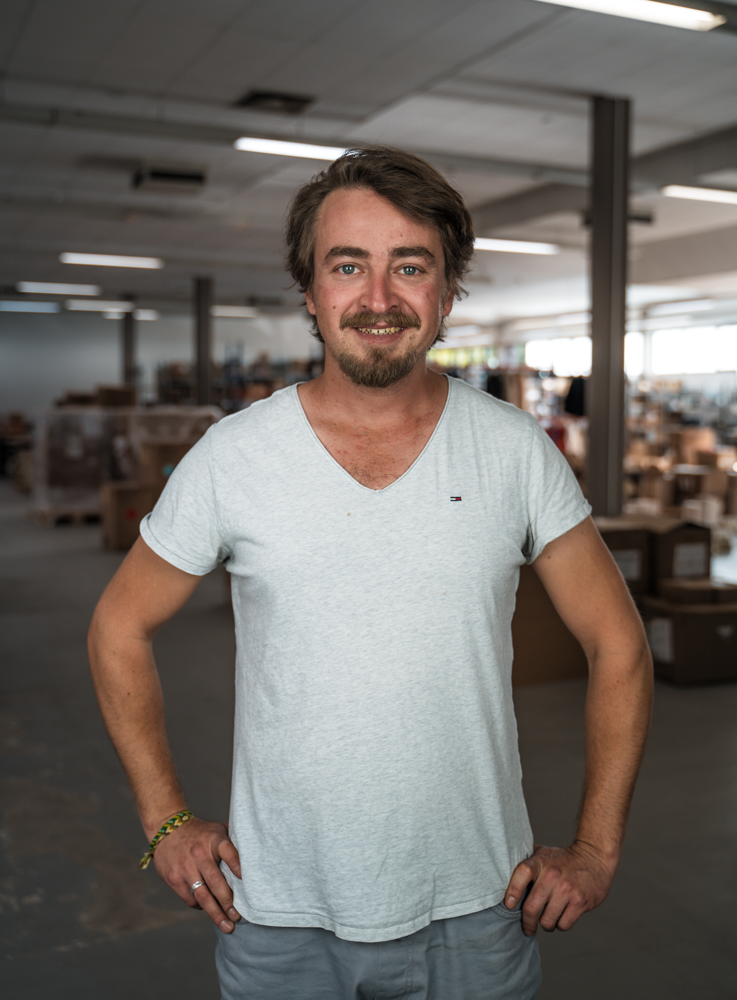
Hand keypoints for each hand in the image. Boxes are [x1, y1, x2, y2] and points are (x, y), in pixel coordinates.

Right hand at [153, 817, 242, 932]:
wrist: (166, 828)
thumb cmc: (199, 832)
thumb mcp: (217, 830)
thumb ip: (232, 842)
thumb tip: (255, 857)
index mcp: (214, 839)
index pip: (228, 850)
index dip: (237, 864)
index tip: (244, 878)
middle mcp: (199, 854)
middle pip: (215, 881)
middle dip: (228, 901)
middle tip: (237, 916)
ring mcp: (185, 867)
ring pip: (202, 895)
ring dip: (215, 913)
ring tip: (227, 925)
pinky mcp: (174, 878)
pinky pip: (190, 898)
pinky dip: (200, 906)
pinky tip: (209, 909)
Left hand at [504, 841, 616, 935]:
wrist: (595, 856)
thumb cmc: (564, 858)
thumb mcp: (544, 853)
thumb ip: (527, 861)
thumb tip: (502, 869)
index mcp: (540, 862)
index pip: (521, 874)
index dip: (512, 891)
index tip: (509, 905)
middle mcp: (553, 875)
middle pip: (531, 907)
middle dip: (527, 923)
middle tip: (527, 928)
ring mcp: (567, 889)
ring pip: (547, 921)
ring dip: (545, 924)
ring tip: (547, 920)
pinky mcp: (581, 902)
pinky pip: (564, 924)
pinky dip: (560, 925)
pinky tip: (561, 917)